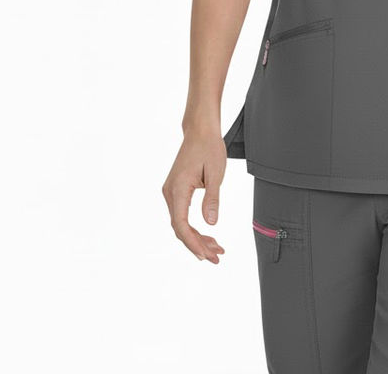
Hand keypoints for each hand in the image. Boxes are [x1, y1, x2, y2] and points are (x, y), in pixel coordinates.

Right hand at [162, 130, 227, 263]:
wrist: (200, 130)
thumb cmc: (209, 147)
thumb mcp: (215, 173)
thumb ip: (212, 199)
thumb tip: (211, 223)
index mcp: (178, 189)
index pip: (181, 224)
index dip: (192, 242)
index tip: (204, 254)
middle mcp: (170, 192)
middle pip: (180, 227)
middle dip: (197, 245)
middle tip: (216, 257)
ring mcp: (171, 192)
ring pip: (181, 223)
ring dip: (197, 237)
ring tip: (216, 249)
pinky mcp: (176, 191)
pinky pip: (182, 214)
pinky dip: (194, 227)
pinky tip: (208, 235)